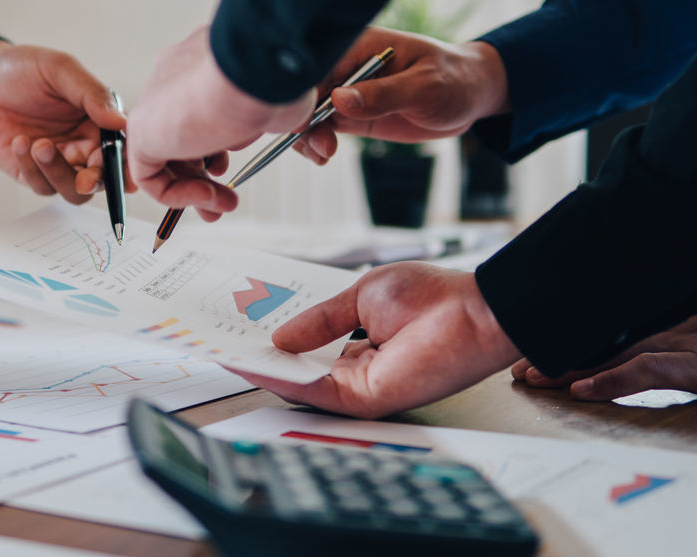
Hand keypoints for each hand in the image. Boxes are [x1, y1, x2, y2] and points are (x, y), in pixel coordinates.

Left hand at [0, 40, 133, 203]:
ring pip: (73, 190)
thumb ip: (93, 95)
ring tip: (39, 144)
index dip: (125, 163)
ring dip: (59, 172)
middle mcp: (83, 146)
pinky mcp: (31, 173)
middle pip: (102, 178)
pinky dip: (31, 168)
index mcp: (99, 122)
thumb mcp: (61, 70)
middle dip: (96, 181)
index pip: (121, 149)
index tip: (120, 167)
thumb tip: (121, 122)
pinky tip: (19, 142)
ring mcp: (58, 162)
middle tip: (86, 178)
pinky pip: (41, 185)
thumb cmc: (24, 69)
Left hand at [127, 26, 313, 218]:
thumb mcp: (280, 97)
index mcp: (201, 64)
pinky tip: (208, 195)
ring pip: (166, 158)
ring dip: (197, 190)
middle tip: (227, 197)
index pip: (196, 109)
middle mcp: (173, 79)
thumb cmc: (276, 76)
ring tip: (226, 203)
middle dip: (203, 176)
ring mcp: (155, 104)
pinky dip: (178, 195)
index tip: (235, 164)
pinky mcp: (142, 131)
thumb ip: (273, 110)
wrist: (257, 70)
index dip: (217, 144)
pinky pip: (150, 175)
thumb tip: (288, 120)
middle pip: (179, 137)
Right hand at [228, 262, 519, 418]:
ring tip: (226, 353)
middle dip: (263, 358)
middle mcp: (359, 370)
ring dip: (265, 371)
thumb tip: (280, 336)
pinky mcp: (366, 399)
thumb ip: (320, 320)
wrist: (472, 313)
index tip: (244, 331)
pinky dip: (284, 380)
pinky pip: (315, 393)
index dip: (278, 341)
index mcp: (362, 344)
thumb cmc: (433, 297)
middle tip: (223, 344)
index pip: (311, 350)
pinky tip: (256, 364)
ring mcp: (362, 387)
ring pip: (302, 385)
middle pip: (302, 370)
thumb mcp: (361, 296)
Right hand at [293, 27, 509, 165]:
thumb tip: (340, 99)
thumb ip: (384, 94)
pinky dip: (316, 142)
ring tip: (324, 154)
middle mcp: (347, 65)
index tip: (305, 122)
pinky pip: (322, 126)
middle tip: (323, 147)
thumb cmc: (453, 80)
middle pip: (306, 92)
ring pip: (309, 113)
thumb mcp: (424, 87)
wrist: (470, 94)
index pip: (318, 68)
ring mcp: (348, 91)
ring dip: (307, 136)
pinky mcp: (353, 114)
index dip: (304, 95)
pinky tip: (324, 155)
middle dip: (304, 120)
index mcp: (360, 46)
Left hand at [511, 296, 696, 403]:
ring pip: (613, 350)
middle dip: (557, 345)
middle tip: (517, 356)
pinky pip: (646, 372)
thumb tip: (660, 343)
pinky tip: (582, 389)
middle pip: (603, 331)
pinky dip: (611, 381)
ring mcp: (686, 339)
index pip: (616, 318)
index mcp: (680, 311)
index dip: (576, 328)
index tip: (541, 335)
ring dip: (569, 365)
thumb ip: (692, 331)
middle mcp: (675, 320)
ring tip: (532, 374)